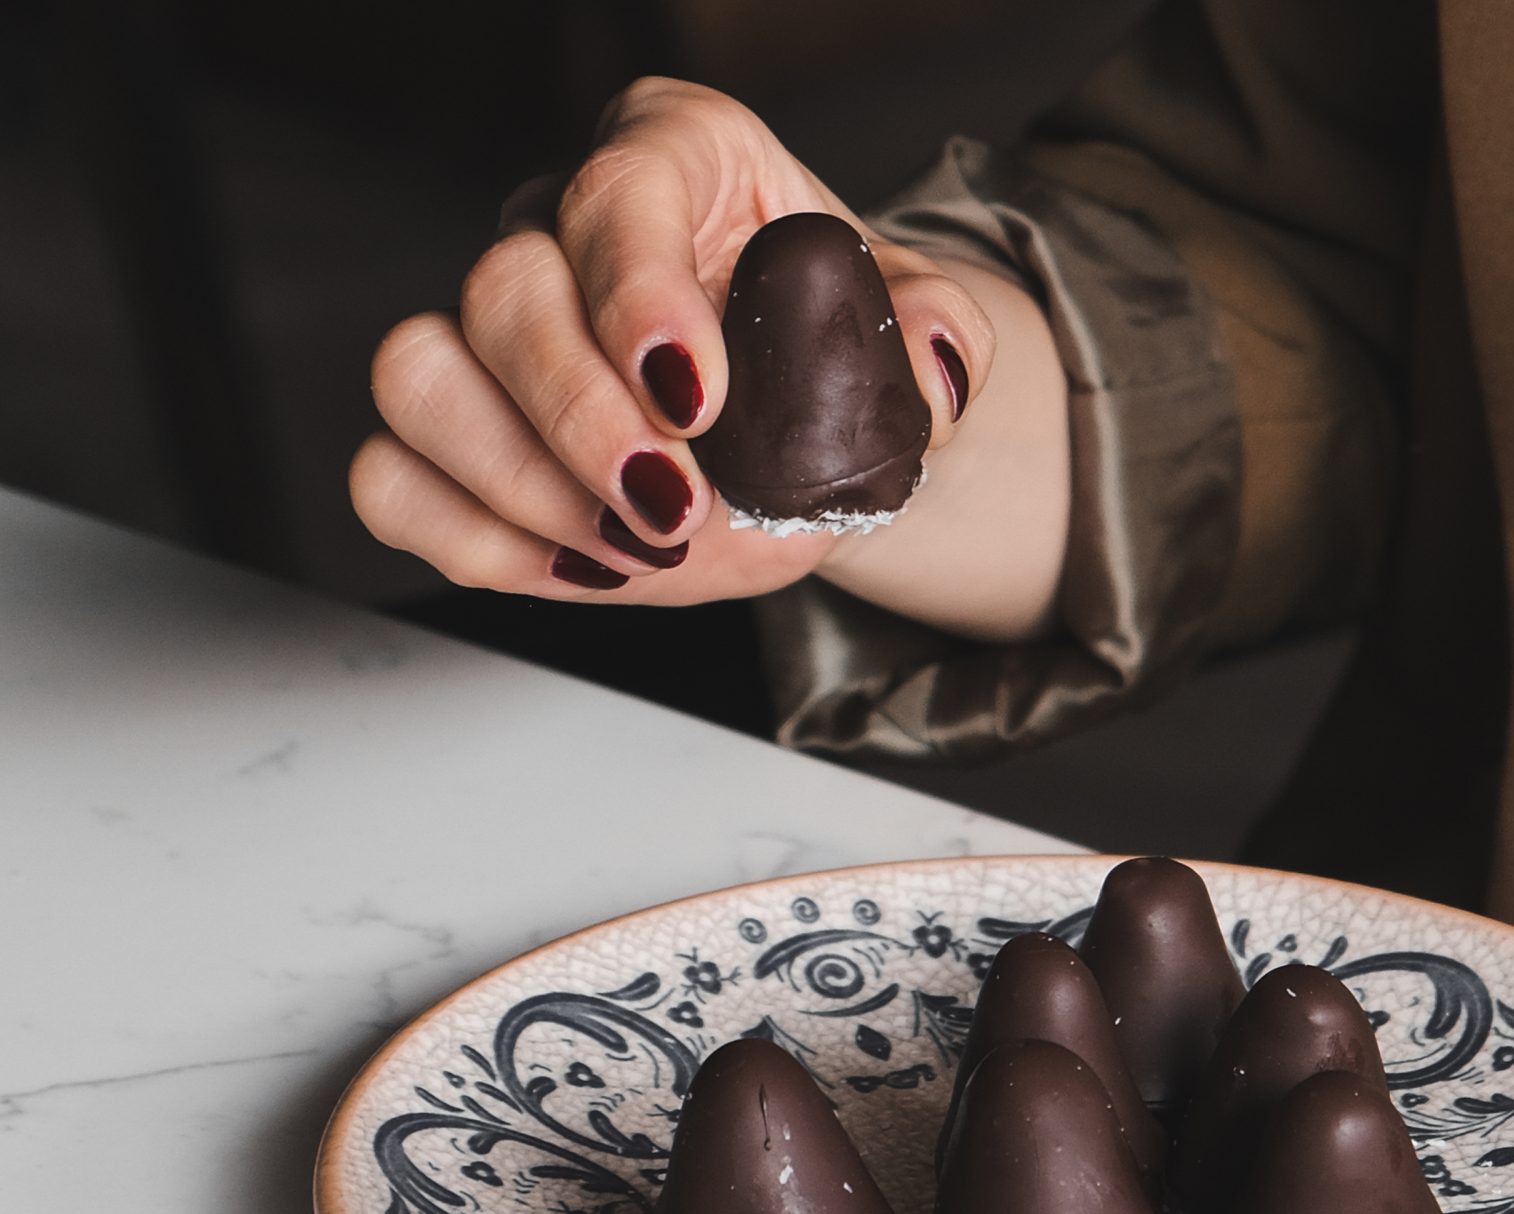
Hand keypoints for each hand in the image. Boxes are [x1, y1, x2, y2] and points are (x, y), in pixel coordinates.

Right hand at [351, 79, 1068, 638]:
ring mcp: (484, 326)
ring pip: (418, 374)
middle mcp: (557, 226)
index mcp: (677, 158)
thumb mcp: (911, 332)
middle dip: (581, 421)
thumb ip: (938, 341)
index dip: (637, 300)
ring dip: (517, 484)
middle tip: (674, 509)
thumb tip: (930, 376)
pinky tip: (574, 568)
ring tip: (632, 545)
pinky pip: (389, 476)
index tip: (698, 401)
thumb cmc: (835, 350)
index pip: (617, 196)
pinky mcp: (451, 429)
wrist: (808, 426)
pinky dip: (470, 539)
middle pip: (501, 290)